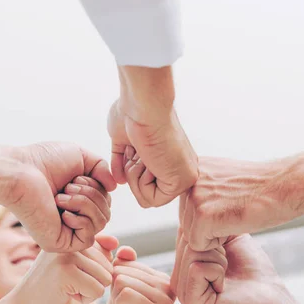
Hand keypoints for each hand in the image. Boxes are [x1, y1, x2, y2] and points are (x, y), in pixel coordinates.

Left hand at [0, 140, 115, 251]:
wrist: (19, 171)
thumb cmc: (43, 161)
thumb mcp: (82, 157)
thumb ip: (103, 169)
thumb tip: (114, 188)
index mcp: (77, 199)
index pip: (106, 201)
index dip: (99, 188)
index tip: (76, 177)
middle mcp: (73, 216)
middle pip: (106, 212)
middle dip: (92, 194)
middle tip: (68, 186)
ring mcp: (66, 231)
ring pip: (101, 223)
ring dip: (85, 203)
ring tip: (62, 195)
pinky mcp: (60, 243)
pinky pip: (88, 237)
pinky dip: (81, 219)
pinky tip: (62, 210)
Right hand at [9, 236, 117, 303]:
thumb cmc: (49, 289)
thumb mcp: (74, 266)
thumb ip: (96, 252)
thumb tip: (116, 242)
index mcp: (71, 236)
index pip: (106, 252)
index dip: (94, 271)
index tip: (72, 274)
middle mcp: (69, 241)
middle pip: (109, 266)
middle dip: (93, 282)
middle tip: (66, 284)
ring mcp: (67, 255)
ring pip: (106, 279)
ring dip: (89, 291)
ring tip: (65, 288)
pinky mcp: (66, 273)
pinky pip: (98, 291)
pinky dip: (85, 300)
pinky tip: (64, 296)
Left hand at [103, 247, 174, 303]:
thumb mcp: (120, 286)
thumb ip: (123, 265)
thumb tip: (125, 250)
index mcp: (162, 278)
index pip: (127, 262)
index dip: (117, 282)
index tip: (129, 301)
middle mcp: (169, 286)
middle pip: (124, 270)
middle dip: (116, 291)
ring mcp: (166, 300)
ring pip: (122, 281)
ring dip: (117, 300)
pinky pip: (124, 294)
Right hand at [107, 67, 197, 207]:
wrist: (142, 103)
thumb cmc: (131, 112)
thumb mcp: (123, 140)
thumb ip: (122, 161)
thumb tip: (119, 180)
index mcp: (171, 158)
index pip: (145, 183)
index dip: (129, 168)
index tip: (134, 147)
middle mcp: (180, 168)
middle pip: (145, 194)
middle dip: (131, 173)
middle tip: (137, 150)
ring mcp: (184, 176)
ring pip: (146, 200)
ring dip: (134, 176)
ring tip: (142, 153)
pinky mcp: (182, 182)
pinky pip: (151, 200)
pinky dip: (140, 182)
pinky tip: (147, 160)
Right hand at [171, 231, 290, 303]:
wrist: (272, 296)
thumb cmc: (254, 269)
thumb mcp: (227, 238)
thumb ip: (205, 225)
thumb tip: (189, 210)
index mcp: (183, 267)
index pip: (185, 233)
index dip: (211, 235)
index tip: (226, 254)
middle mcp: (179, 281)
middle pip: (187, 241)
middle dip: (216, 247)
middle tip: (229, 267)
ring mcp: (183, 294)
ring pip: (192, 252)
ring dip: (219, 259)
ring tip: (227, 276)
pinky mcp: (192, 303)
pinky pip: (198, 268)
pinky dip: (218, 271)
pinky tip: (225, 287)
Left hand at [180, 157, 293, 250]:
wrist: (286, 185)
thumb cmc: (262, 187)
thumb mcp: (224, 178)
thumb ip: (203, 188)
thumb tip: (188, 205)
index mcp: (191, 169)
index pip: (187, 209)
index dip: (211, 215)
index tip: (230, 202)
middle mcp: (188, 181)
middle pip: (186, 223)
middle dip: (210, 226)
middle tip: (235, 209)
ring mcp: (194, 197)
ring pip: (191, 235)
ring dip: (215, 234)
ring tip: (236, 214)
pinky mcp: (203, 216)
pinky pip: (200, 245)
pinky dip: (219, 243)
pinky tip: (236, 223)